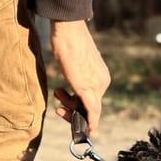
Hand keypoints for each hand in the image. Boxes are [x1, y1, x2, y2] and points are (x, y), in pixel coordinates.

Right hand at [49, 20, 110, 135]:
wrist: (68, 30)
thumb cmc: (68, 41)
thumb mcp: (74, 63)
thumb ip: (78, 76)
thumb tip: (73, 85)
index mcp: (101, 75)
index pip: (93, 100)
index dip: (81, 109)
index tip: (69, 109)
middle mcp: (103, 82)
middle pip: (91, 107)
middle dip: (73, 111)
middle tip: (58, 106)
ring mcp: (97, 85)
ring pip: (88, 110)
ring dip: (71, 111)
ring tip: (57, 95)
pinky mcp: (88, 88)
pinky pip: (92, 111)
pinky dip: (90, 122)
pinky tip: (87, 131)